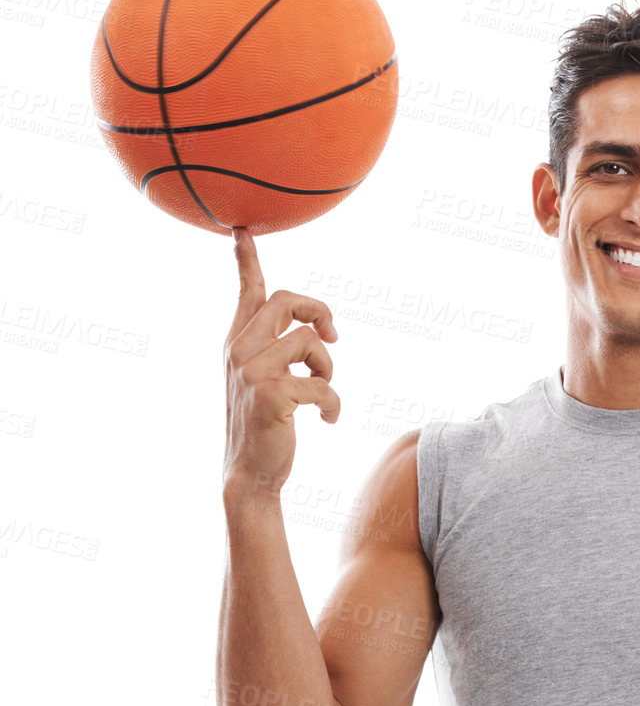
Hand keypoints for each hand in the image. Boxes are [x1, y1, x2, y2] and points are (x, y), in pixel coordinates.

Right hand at [224, 225, 340, 496]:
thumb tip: (320, 330)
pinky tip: (327, 420)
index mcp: (237, 343)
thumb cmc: (262, 428)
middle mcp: (239, 350)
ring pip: (310, 342)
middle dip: (318, 311)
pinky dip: (333, 403)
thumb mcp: (262, 381)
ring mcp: (252, 371)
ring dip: (328, 367)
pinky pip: (322, 384)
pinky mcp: (271, 394)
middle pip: (286, 300)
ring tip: (323, 389)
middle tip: (334, 336)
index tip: (244, 231)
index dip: (248, 260)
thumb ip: (277, 350)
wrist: (249, 474)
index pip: (246, 292)